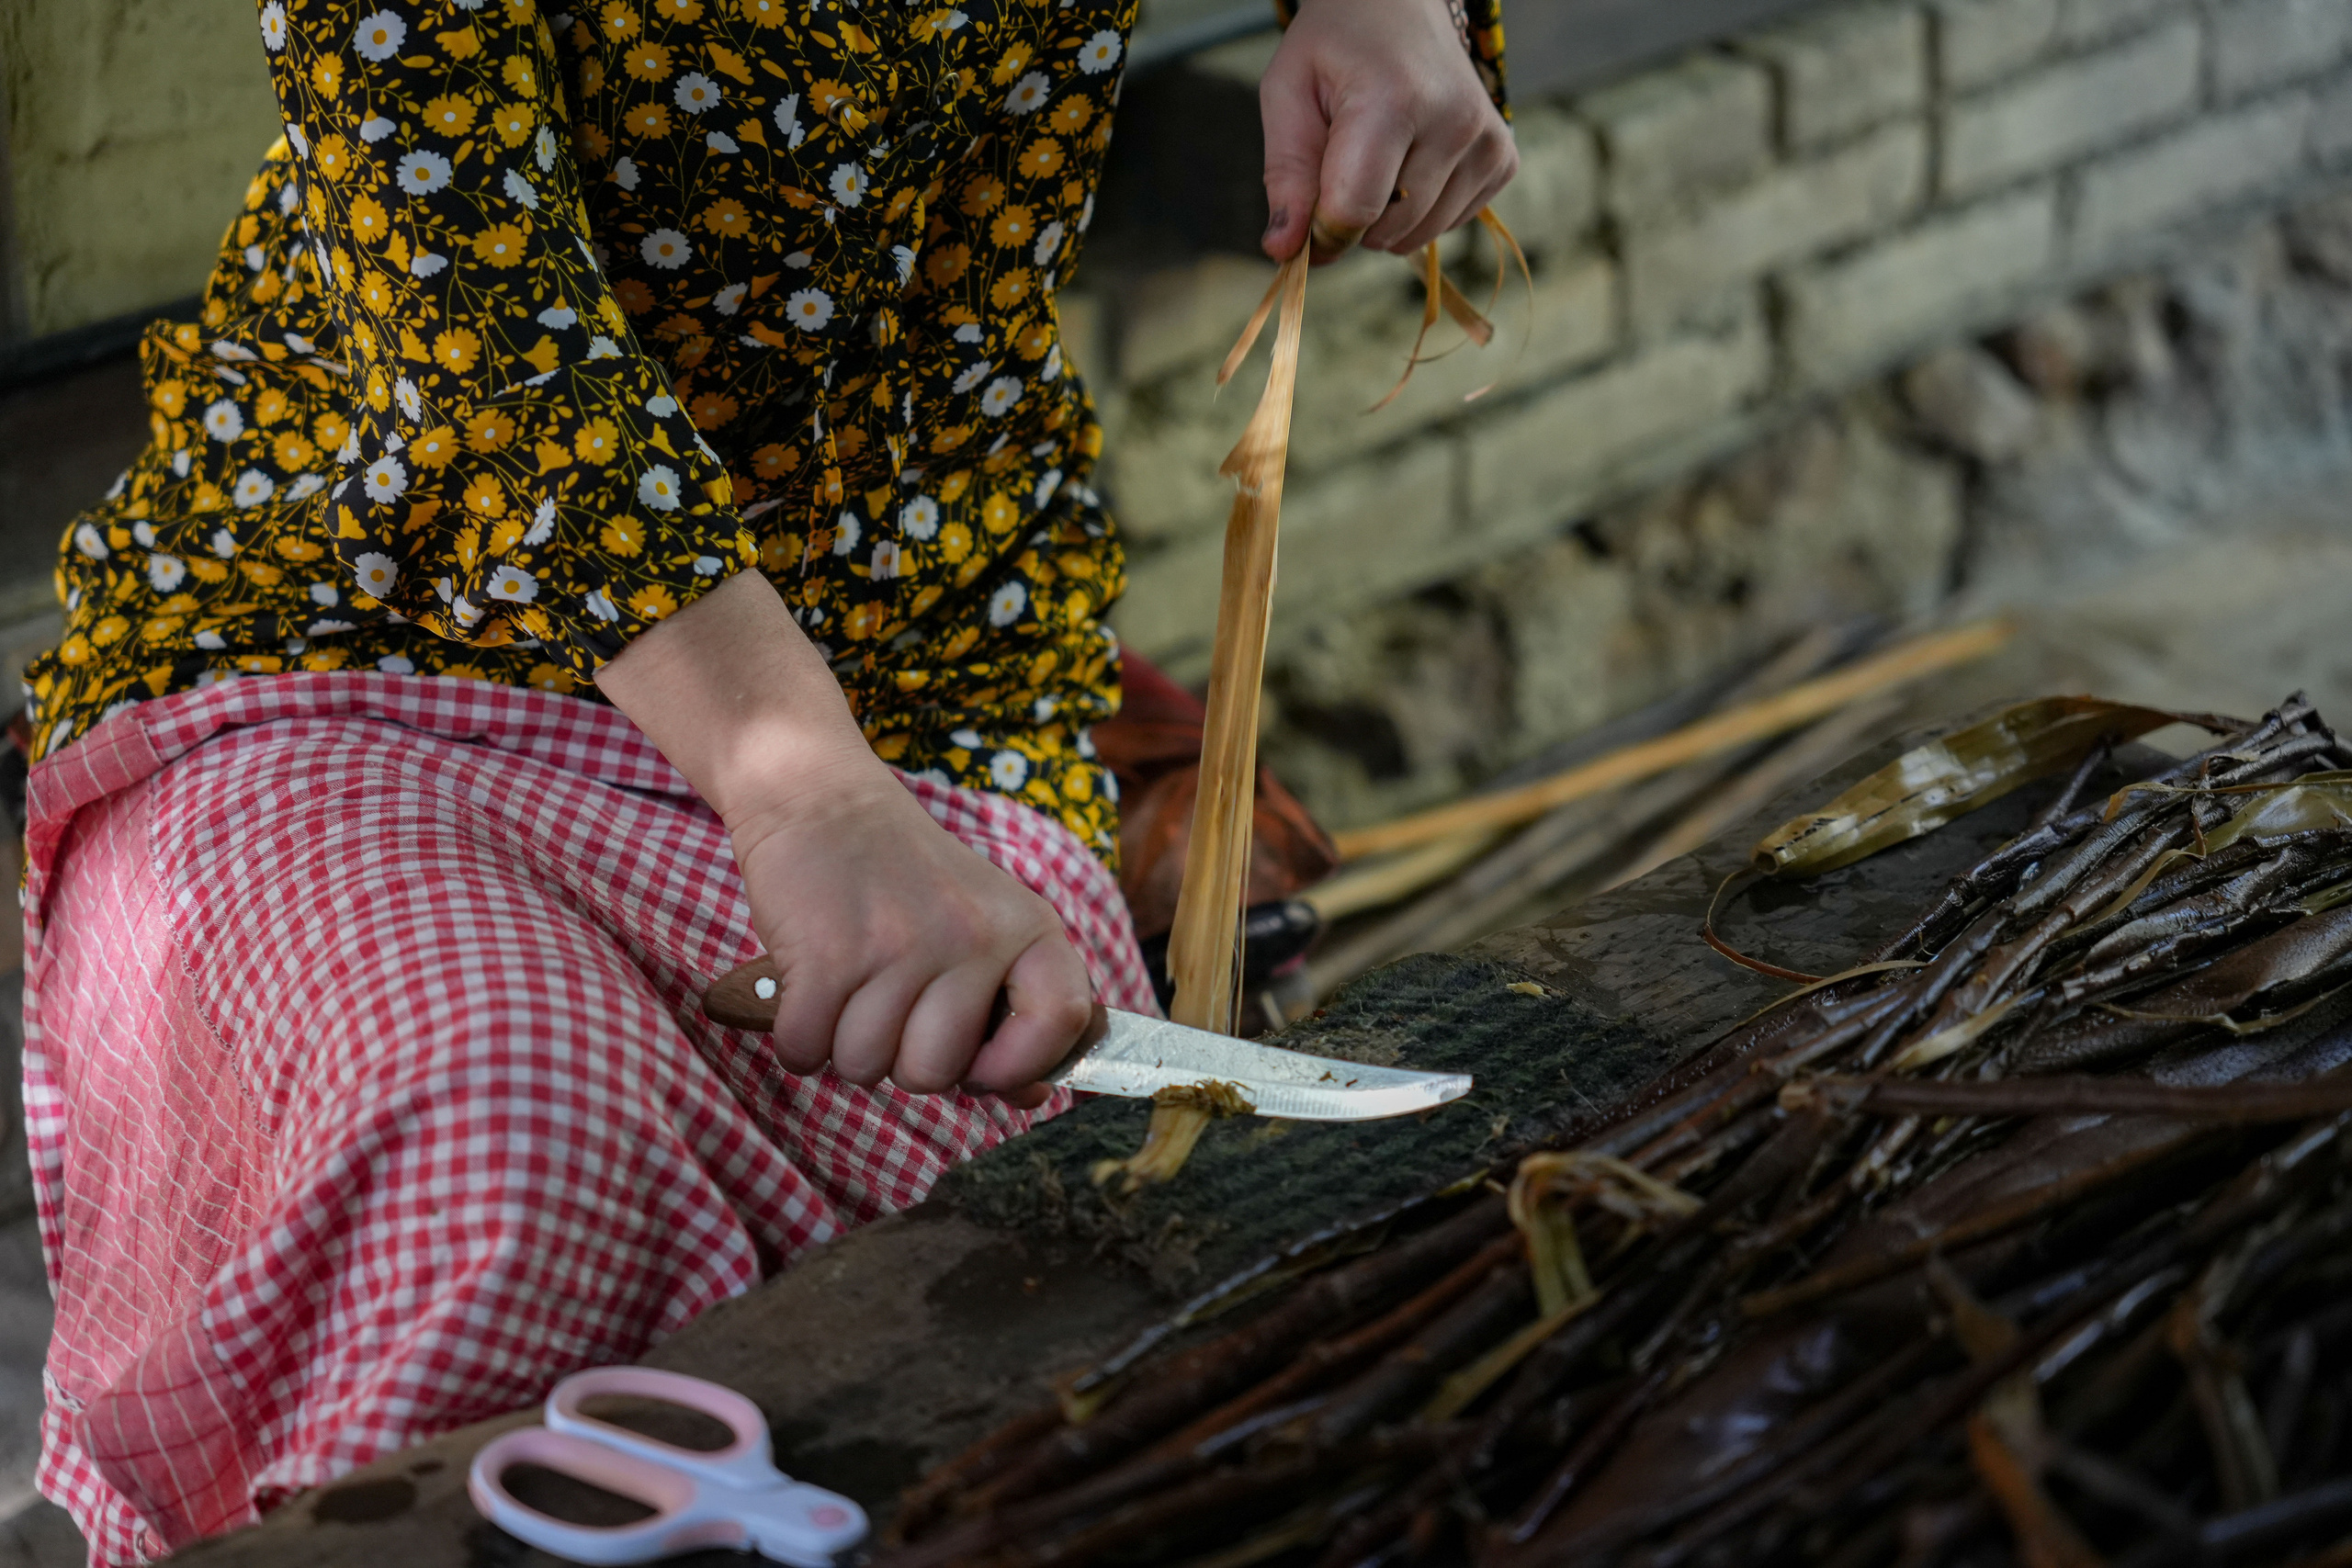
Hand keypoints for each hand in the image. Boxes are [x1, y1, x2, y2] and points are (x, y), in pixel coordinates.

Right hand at [726, 761, 1094, 1107]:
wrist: (824, 801)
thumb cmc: (907, 881)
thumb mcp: (983, 926)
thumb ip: (1014, 1010)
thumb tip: (1033, 1097)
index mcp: (1027, 928)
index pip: (1062, 1020)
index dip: (1021, 1065)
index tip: (982, 1069)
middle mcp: (972, 936)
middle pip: (936, 1072)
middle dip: (898, 1060)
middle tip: (888, 1005)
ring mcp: (899, 946)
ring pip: (863, 1067)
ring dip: (841, 1045)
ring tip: (849, 987)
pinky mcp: (827, 956)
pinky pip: (806, 1051)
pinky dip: (795, 1038)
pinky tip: (808, 992)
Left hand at [1260, 0, 1517, 261]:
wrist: (1401, 9)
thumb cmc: (1337, 46)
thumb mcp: (1288, 92)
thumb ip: (1286, 174)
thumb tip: (1284, 250)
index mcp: (1395, 100)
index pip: (1354, 210)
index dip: (1319, 229)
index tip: (1303, 215)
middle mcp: (1455, 122)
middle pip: (1386, 229)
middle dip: (1351, 217)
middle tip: (1340, 162)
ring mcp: (1487, 142)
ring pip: (1417, 235)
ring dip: (1385, 217)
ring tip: (1377, 155)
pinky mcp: (1503, 159)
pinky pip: (1449, 224)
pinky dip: (1420, 211)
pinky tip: (1410, 161)